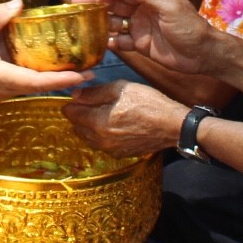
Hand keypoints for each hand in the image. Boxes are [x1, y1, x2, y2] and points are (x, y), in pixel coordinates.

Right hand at [0, 0, 84, 101]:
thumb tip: (19, 3)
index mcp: (1, 76)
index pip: (37, 82)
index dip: (62, 79)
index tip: (83, 74)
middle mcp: (7, 87)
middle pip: (43, 86)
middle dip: (68, 77)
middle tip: (94, 65)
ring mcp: (5, 89)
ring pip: (37, 85)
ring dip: (59, 76)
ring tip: (82, 62)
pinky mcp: (2, 84)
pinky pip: (28, 80)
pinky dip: (44, 72)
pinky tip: (56, 60)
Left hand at [62, 80, 186, 155]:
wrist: (171, 125)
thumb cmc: (148, 103)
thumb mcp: (121, 88)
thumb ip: (95, 93)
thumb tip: (75, 95)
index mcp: (97, 122)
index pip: (71, 114)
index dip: (72, 103)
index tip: (77, 97)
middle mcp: (100, 140)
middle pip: (77, 128)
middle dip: (79, 116)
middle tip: (89, 104)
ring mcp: (111, 149)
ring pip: (89, 138)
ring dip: (89, 127)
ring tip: (99, 114)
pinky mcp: (121, 154)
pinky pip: (102, 145)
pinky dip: (101, 136)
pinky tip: (112, 126)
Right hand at [85, 0, 230, 77]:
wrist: (203, 54)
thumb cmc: (190, 27)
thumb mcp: (170, 9)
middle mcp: (142, 11)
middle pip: (115, 6)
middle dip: (96, 4)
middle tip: (76, 3)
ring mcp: (140, 29)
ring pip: (115, 23)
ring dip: (100, 22)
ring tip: (81, 23)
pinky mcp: (140, 45)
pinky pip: (121, 42)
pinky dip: (110, 42)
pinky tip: (98, 42)